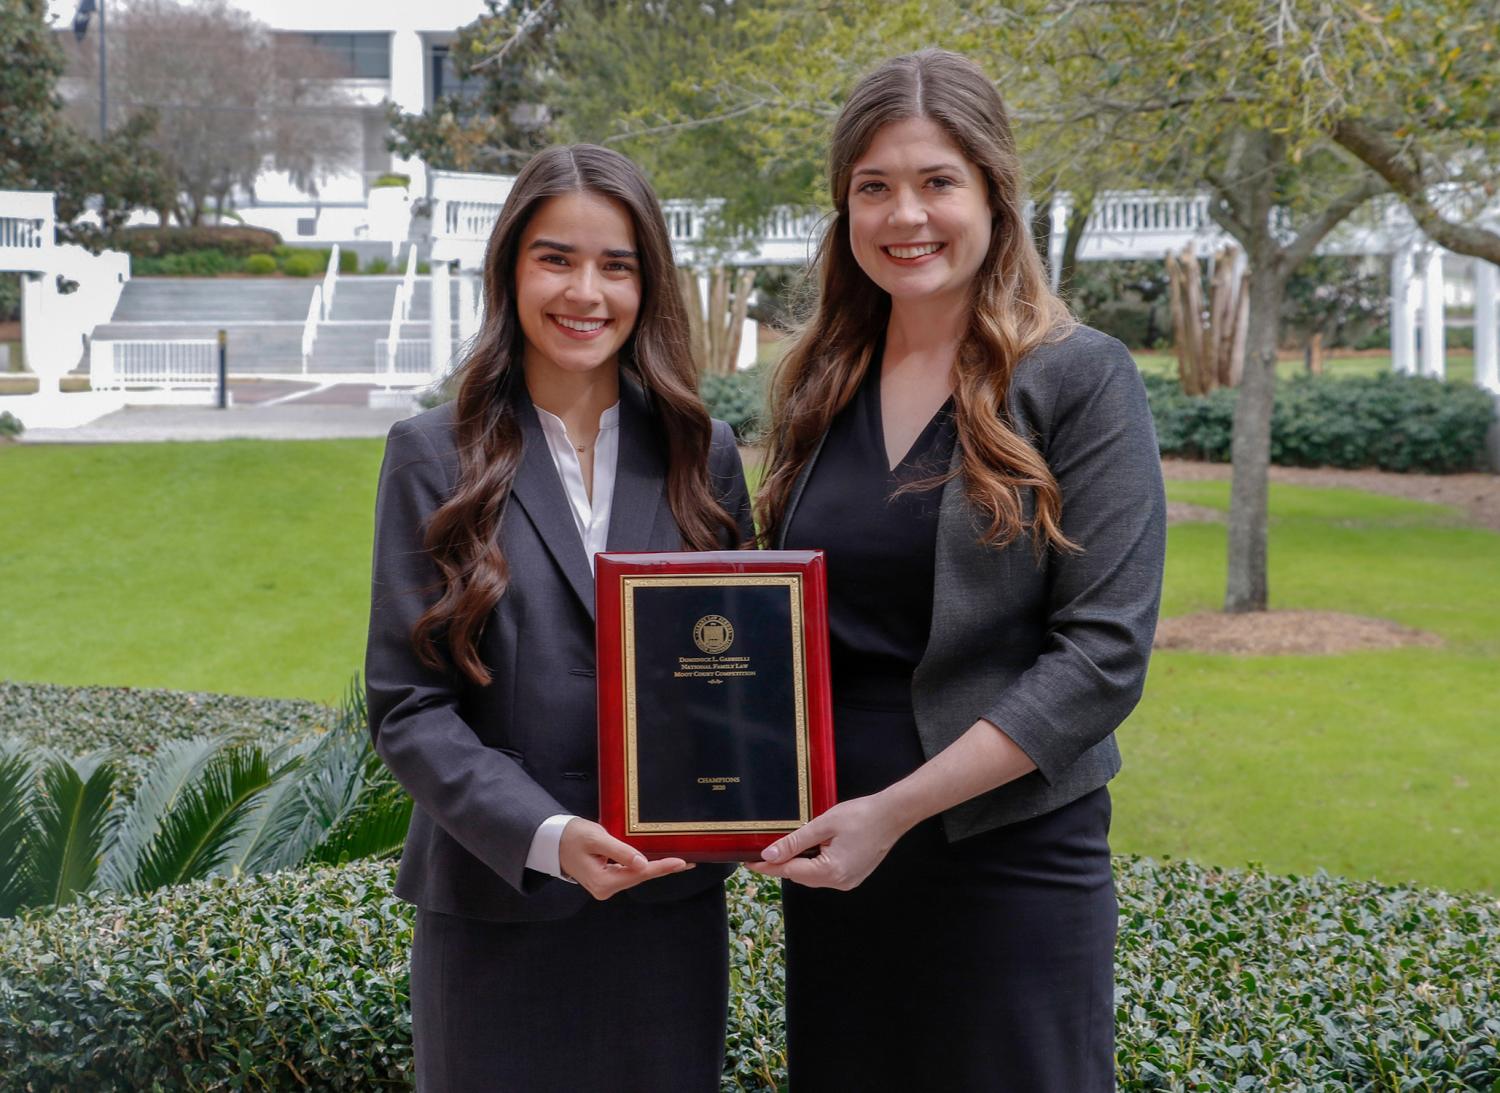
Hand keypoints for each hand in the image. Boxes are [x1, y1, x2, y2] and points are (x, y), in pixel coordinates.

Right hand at [558, 818, 692, 900]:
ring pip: (636, 876)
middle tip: (688, 862)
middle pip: (640, 877)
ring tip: (678, 862)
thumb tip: (642, 864)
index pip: (639, 873)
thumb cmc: (572, 836)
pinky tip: (657, 862)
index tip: (681, 863)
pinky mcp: (606, 880)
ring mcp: (605, 886)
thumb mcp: (597, 839)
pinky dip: (643, 867)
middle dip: (663, 869)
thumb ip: (620, 851)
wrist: (553, 840)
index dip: (661, 867)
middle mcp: (605, 889)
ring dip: (655, 868)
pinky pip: (629, 873)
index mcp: (603, 882)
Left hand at [745, 794, 908, 890]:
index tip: (748, 863)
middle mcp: (839, 882)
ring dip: (797, 865)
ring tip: (783, 850)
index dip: (767, 867)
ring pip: (812, 877)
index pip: (789, 871)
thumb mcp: (823, 824)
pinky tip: (807, 851)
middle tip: (761, 853)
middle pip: (800, 877)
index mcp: (831, 870)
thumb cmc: (861, 815)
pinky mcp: (853, 876)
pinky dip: (813, 864)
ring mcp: (848, 881)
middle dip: (781, 865)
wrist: (893, 814)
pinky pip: (825, 874)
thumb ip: (795, 841)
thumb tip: (770, 855)